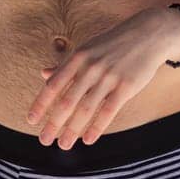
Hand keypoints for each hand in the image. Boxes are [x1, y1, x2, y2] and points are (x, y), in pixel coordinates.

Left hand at [27, 7, 177, 148]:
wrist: (148, 34)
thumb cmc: (113, 43)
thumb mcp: (87, 49)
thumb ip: (65, 65)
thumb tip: (43, 74)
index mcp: (77, 58)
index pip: (53, 85)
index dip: (41, 104)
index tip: (31, 121)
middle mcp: (90, 67)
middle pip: (67, 101)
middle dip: (53, 123)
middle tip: (44, 140)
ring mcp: (109, 77)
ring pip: (86, 109)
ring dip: (72, 129)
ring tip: (64, 144)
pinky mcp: (126, 86)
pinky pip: (108, 111)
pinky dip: (97, 127)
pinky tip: (88, 139)